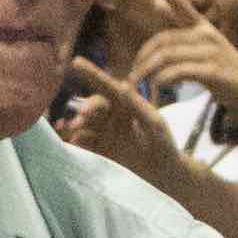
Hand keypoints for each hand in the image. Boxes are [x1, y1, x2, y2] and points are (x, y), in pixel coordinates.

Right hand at [57, 56, 181, 180]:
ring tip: (73, 129)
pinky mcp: (99, 151)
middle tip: (81, 117)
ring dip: (76, 124)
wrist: (163, 176)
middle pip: (92, 106)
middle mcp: (112, 116)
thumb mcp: (154, 124)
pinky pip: (83, 143)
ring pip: (84, 124)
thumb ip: (138, 106)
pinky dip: (76, 141)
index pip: (107, 86)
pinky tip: (73, 142)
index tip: (75, 61)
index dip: (91, 73)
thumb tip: (123, 85)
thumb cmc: (164, 146)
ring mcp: (104, 134)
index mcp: (126, 105)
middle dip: (85, 109)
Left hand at [134, 14, 237, 125]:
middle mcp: (206, 35)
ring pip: (168, 55)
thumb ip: (184, 41)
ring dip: (148, 71)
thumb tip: (161, 29)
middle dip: (143, 57)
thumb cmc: (227, 73)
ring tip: (139, 83)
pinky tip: (159, 85)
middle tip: (132, 74)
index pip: (184, 7)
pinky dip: (164, 79)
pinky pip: (180, 71)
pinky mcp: (213, 70)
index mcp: (204, 28)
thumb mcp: (206, 52)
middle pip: (164, 40)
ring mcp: (210, 51)